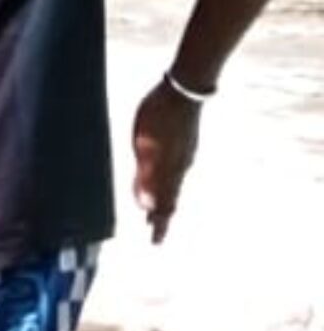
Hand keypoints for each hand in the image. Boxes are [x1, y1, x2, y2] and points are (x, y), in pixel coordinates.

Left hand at [132, 80, 204, 242]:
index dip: (159, 223)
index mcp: (170, 171)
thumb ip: (147, 177)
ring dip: (164, 200)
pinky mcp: (181, 141)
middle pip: (170, 197)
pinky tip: (165, 179)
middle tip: (156, 235)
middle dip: (162, 217)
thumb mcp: (148, 148)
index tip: (155, 242)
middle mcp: (179, 166)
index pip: (165, 204)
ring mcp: (182, 153)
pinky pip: (173, 169)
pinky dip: (166, 182)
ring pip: (172, 184)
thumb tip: (147, 207)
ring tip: (158, 212)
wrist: (184, 89)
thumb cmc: (161, 117)